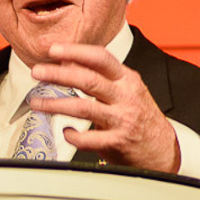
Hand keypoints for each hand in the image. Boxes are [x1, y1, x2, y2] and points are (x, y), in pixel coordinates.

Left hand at [29, 42, 179, 172]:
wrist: (163, 149)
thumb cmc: (139, 117)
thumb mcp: (124, 91)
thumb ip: (100, 78)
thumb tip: (66, 62)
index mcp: (126, 79)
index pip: (101, 58)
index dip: (75, 52)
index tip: (53, 49)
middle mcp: (125, 96)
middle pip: (88, 80)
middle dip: (58, 74)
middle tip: (37, 72)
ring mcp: (122, 119)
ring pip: (83, 108)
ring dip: (56, 104)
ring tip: (36, 103)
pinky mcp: (118, 142)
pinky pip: (89, 139)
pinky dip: (73, 136)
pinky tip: (65, 132)